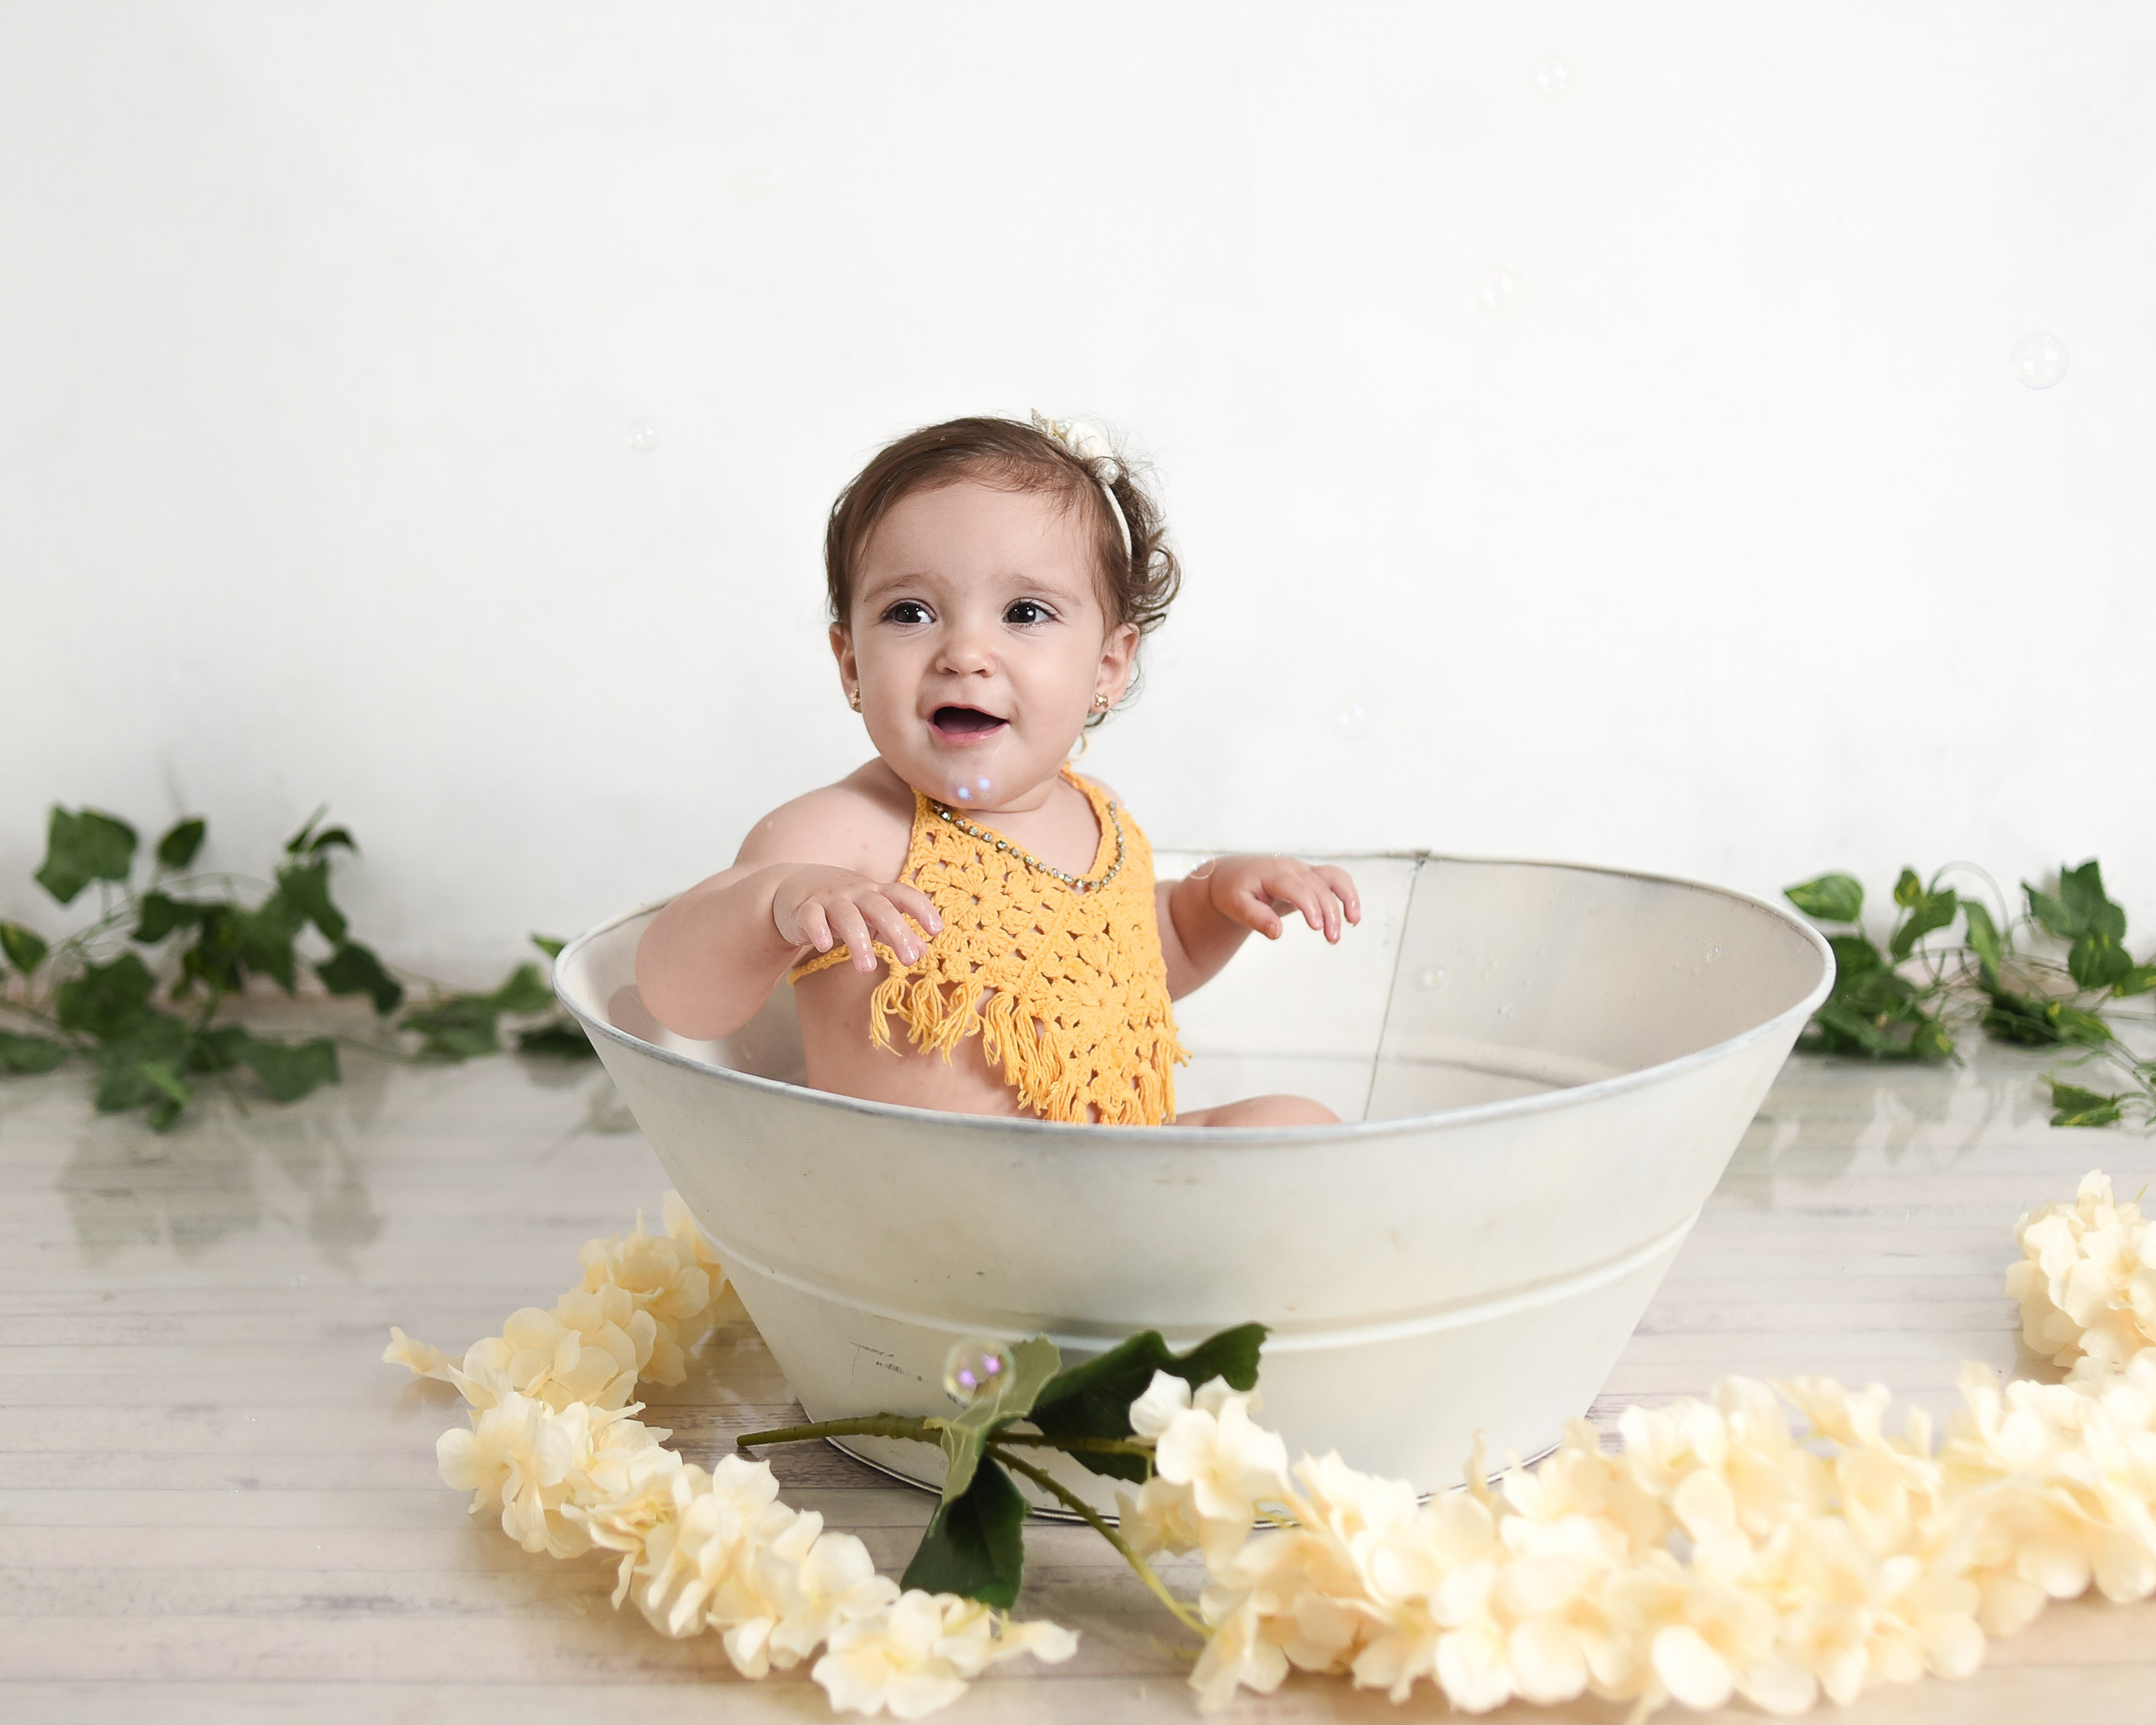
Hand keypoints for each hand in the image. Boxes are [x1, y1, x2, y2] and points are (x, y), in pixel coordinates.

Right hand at [772, 867, 941, 973]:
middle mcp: (855, 892)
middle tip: (910, 960)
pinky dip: (818, 930)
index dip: (921, 909)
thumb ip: (895, 932)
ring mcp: (829, 899)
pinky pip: (811, 918)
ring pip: (847, 916)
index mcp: (875, 893)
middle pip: (880, 907)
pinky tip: (824, 946)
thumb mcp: (870, 916)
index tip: (937, 930)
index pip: (903, 895)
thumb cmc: (842, 904)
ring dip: (858, 941)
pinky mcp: (804, 909)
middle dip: (897, 931)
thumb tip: (922, 950)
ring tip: (867, 968)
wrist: (791, 888)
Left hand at [1201, 855, 1360, 942]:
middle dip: (1330, 912)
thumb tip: (1277, 933)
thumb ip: (1256, 918)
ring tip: (1354, 921)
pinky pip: (1335, 880)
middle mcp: (1292, 868)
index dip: (1310, 905)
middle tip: (1332, 939)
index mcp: (1273, 873)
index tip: (1317, 927)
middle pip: (1319, 886)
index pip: (1298, 887)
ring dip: (1348, 897)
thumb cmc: (1234, 891)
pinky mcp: (1311, 877)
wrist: (1234, 876)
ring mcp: (1304, 870)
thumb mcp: (1236, 906)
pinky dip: (1347, 894)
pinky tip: (1352, 916)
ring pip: (1334, 877)